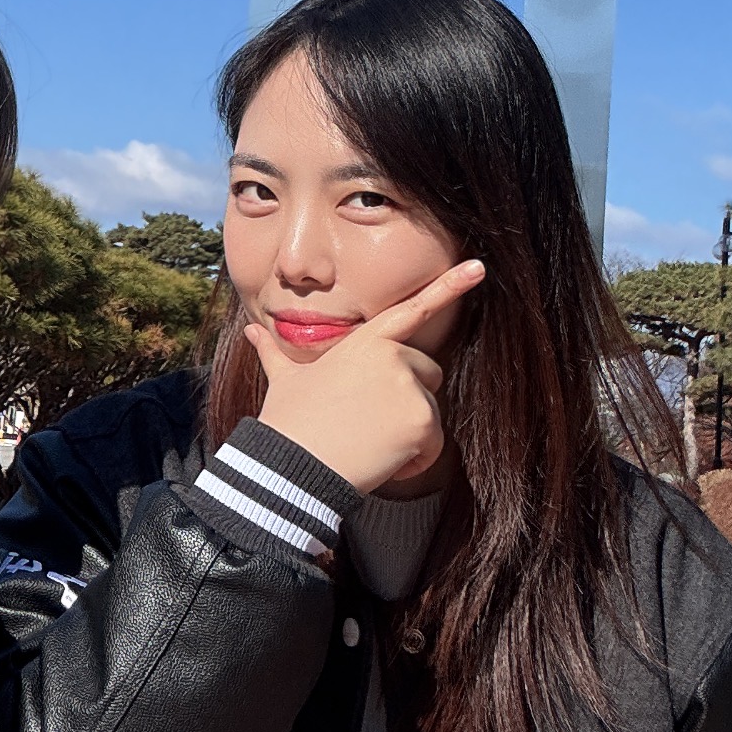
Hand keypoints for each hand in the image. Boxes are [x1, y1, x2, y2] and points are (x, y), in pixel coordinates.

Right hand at [249, 260, 486, 494]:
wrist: (293, 464)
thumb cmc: (289, 421)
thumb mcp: (284, 380)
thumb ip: (275, 352)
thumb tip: (252, 331)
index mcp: (365, 341)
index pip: (412, 308)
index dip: (449, 285)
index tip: (479, 267)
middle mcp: (392, 355)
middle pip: (427, 373)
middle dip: (408, 399)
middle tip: (368, 423)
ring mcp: (409, 386)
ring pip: (430, 412)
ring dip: (408, 434)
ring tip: (369, 444)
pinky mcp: (422, 420)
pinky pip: (433, 444)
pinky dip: (413, 460)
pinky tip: (382, 462)